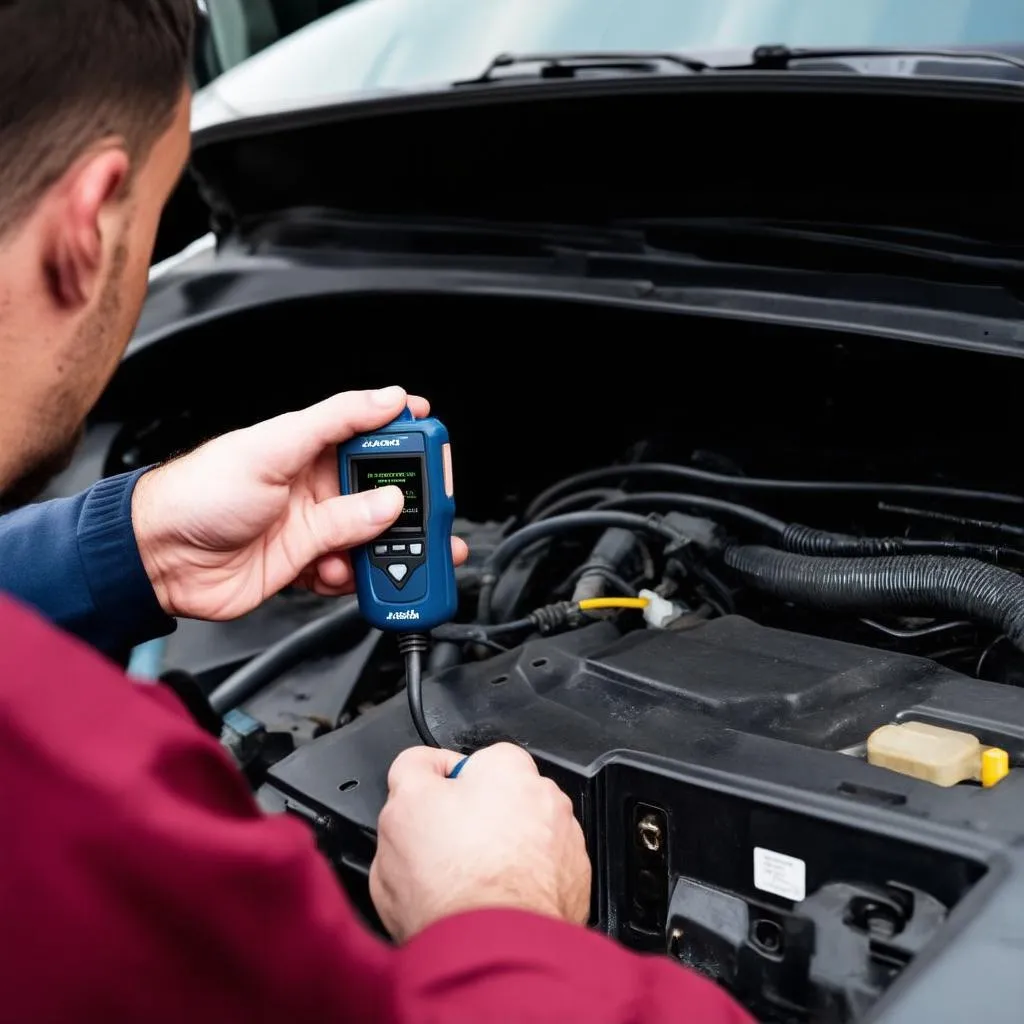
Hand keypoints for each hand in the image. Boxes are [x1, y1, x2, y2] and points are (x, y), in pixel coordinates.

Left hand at [131, 386, 468, 618]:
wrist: (159, 557)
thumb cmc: (199, 492)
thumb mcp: (271, 446)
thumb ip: (334, 428)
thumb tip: (388, 407)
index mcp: (311, 447)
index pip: (373, 433)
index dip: (406, 433)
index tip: (434, 437)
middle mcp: (318, 487)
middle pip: (385, 491)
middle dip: (412, 503)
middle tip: (431, 513)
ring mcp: (315, 528)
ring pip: (374, 536)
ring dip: (388, 546)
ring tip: (392, 553)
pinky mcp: (307, 567)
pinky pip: (350, 572)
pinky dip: (353, 577)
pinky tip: (338, 571)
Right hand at [369, 743, 590, 941]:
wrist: (490, 952)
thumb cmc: (452, 882)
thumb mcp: (402, 803)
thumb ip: (412, 769)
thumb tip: (420, 765)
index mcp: (507, 766)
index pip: (469, 764)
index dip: (440, 794)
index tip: (429, 817)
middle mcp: (546, 799)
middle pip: (496, 805)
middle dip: (474, 825)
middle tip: (444, 857)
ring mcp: (564, 845)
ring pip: (517, 844)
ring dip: (499, 859)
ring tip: (467, 889)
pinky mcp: (572, 889)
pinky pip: (536, 880)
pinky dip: (518, 890)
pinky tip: (490, 906)